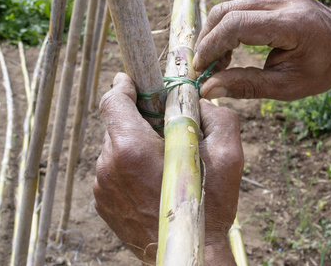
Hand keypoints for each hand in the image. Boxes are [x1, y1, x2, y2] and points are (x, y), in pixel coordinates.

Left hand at [94, 73, 242, 264]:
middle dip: (138, 117)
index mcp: (132, 148)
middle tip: (165, 126)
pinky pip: (113, 170)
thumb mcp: (228, 156)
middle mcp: (109, 165)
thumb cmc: (208, 208)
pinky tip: (153, 180)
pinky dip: (129, 166)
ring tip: (163, 160)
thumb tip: (198, 101)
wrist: (187, 256)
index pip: (114, 101)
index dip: (125, 85)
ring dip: (135, 143)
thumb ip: (216, 116)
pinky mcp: (103, 202)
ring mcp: (102, 186)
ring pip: (115, 147)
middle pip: (116, 123)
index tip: (134, 81)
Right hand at [193, 0, 330, 100]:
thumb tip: (208, 88)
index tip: (200, 70)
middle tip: (205, 69)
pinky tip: (231, 49)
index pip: (235, 25)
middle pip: (225, 12)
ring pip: (228, 8)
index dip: (211, 47)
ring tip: (219, 64)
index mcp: (291, 23)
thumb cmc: (323, 68)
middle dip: (207, 42)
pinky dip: (227, 28)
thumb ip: (247, 86)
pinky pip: (238, 7)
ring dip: (215, 36)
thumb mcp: (287, 86)